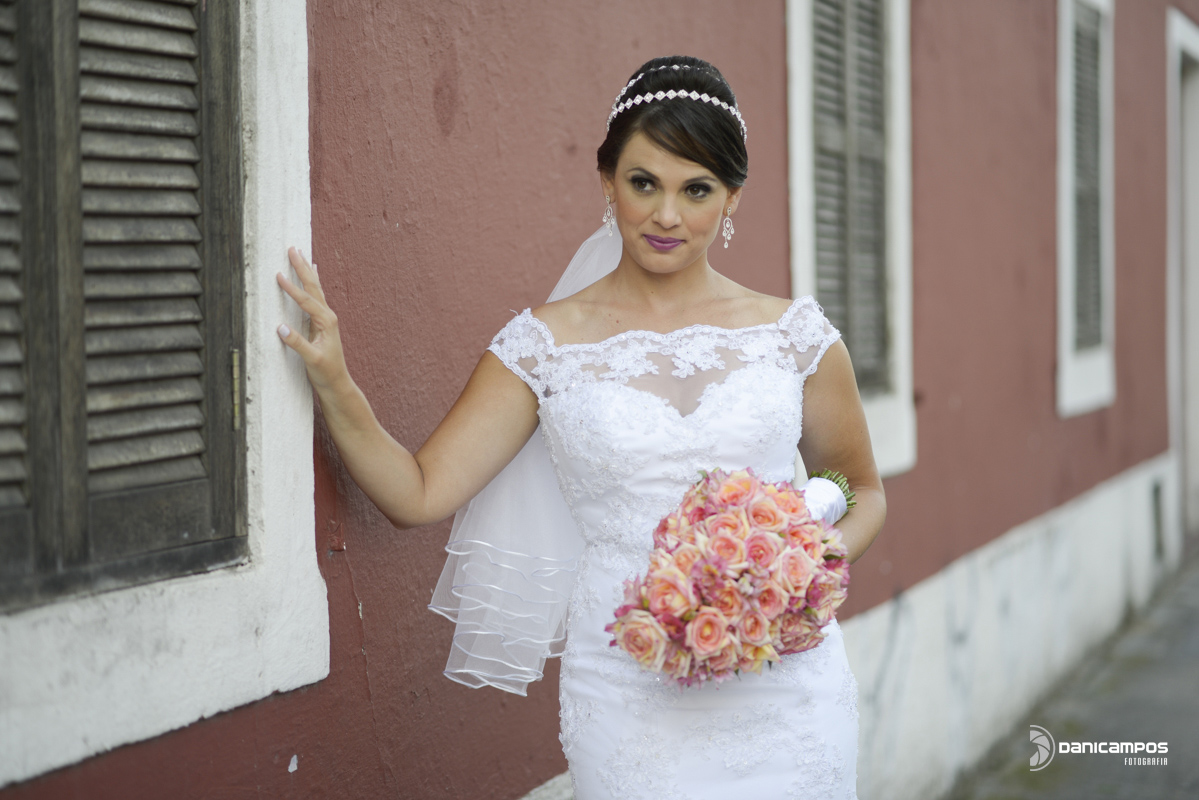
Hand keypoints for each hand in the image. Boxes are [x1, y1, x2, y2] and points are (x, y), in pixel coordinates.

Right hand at [276, 246, 350, 394]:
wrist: (337, 382)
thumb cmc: (325, 372)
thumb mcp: (311, 359)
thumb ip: (297, 343)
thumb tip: (280, 327)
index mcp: (326, 322)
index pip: (306, 301)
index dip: (291, 289)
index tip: (278, 276)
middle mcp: (328, 316)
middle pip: (313, 287)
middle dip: (302, 267)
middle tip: (292, 248)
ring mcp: (326, 318)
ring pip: (315, 289)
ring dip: (306, 271)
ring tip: (300, 253)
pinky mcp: (321, 322)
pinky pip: (315, 296)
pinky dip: (312, 282)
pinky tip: (313, 272)